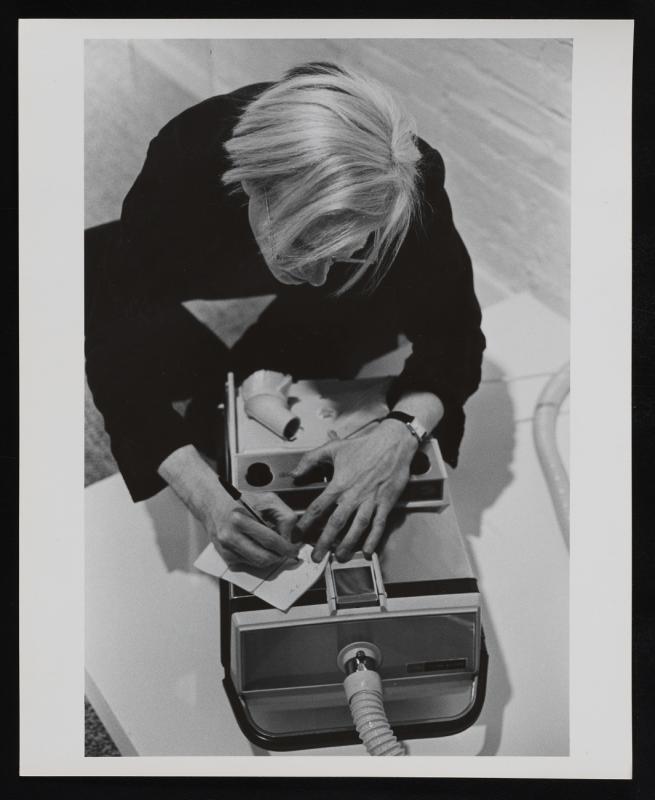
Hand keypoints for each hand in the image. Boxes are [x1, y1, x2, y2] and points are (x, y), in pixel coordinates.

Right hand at [204, 490, 299, 569]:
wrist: (213, 503)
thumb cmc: (240, 500)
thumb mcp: (267, 499)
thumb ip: (284, 516)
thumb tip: (291, 537)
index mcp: (240, 519)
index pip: (270, 540)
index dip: (286, 547)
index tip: (294, 548)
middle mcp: (230, 535)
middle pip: (264, 557)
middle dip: (280, 556)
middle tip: (286, 550)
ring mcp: (226, 548)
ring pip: (258, 563)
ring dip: (270, 558)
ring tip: (274, 547)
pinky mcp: (225, 556)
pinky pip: (248, 564)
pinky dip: (258, 558)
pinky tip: (258, 546)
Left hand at [292, 421, 418, 561]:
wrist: (392, 444)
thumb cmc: (363, 446)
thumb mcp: (333, 448)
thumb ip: (310, 460)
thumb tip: (295, 472)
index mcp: (339, 484)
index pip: (318, 507)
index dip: (306, 523)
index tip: (298, 534)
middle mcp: (354, 495)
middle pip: (336, 523)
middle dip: (325, 542)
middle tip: (317, 557)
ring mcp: (371, 501)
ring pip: (357, 527)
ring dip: (348, 544)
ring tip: (340, 557)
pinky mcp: (386, 503)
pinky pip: (379, 524)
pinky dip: (374, 538)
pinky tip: (368, 550)